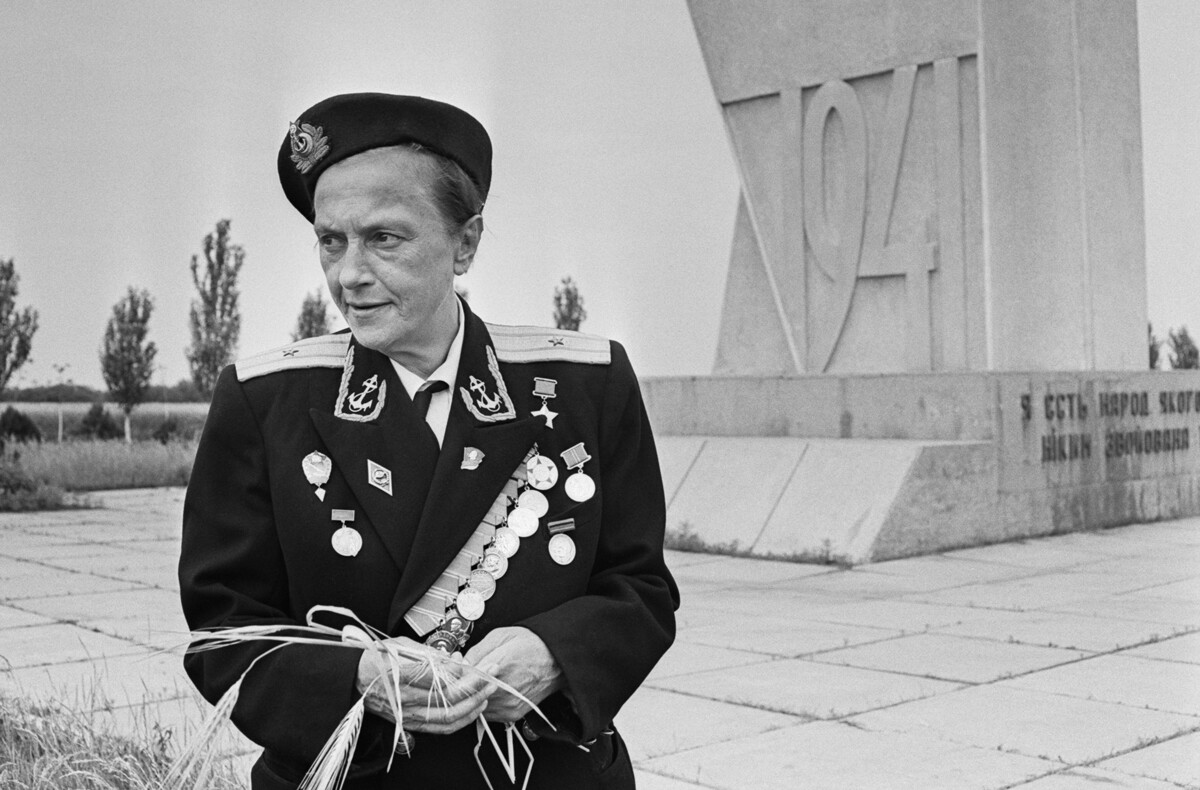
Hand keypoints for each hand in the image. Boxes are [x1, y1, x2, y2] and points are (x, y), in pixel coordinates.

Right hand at [356, 637, 492, 734]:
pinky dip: (459, 721)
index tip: (480, 666)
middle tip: (491, 678)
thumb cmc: (374, 658)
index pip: (442, 678)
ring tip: (486, 694)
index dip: (465, 674)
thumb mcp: (400, 645)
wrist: (353, 679)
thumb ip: (429, 653)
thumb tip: (453, 659)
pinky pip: (438, 728)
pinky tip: (472, 711)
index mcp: (402, 675)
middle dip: (475, 689)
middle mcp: (405, 698)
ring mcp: (407, 713)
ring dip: (471, 707)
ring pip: (447, 717)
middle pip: (449, 698)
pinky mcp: (408, 722)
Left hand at [464, 627, 563, 722]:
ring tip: (477, 683)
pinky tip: (489, 691)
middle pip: (468, 695)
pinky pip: (488, 713)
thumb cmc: (533, 646)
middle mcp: (503, 689)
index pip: (464, 678)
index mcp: (499, 666)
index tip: (451, 669)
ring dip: (472, 697)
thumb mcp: (500, 636)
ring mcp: (508, 705)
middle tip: (460, 676)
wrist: (557, 660)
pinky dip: (484, 704)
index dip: (454, 674)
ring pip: (475, 707)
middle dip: (461, 685)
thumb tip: (460, 662)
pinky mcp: (512, 714)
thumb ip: (477, 650)